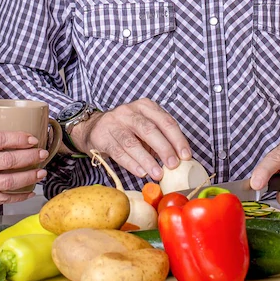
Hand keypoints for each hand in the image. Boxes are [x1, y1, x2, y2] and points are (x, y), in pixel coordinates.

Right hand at [0, 131, 48, 204]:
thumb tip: (7, 139)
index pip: (0, 140)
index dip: (19, 138)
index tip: (32, 138)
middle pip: (9, 161)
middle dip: (30, 157)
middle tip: (42, 154)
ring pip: (9, 182)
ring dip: (29, 177)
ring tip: (41, 172)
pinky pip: (3, 198)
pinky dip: (18, 196)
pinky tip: (30, 191)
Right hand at [68, 98, 191, 180]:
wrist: (93, 128)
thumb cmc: (127, 130)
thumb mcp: (144, 127)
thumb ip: (160, 138)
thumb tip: (179, 160)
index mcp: (145, 106)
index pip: (165, 121)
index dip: (177, 139)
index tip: (186, 156)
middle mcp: (129, 112)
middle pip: (149, 130)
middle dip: (164, 148)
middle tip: (173, 165)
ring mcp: (114, 123)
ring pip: (133, 142)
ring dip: (147, 160)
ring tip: (158, 173)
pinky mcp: (102, 136)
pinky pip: (118, 152)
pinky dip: (131, 164)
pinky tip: (141, 172)